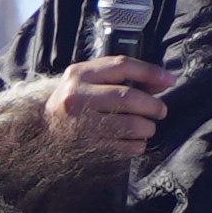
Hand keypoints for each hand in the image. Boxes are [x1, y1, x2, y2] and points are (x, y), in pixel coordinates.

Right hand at [44, 51, 175, 161]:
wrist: (41, 130)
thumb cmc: (74, 101)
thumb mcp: (90, 81)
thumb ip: (124, 78)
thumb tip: (163, 82)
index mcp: (79, 74)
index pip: (121, 66)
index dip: (150, 72)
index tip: (170, 81)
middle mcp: (77, 97)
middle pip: (128, 97)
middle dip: (152, 105)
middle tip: (160, 111)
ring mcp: (80, 124)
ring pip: (129, 124)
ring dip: (147, 127)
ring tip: (149, 127)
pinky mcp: (85, 146)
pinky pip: (123, 146)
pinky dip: (137, 145)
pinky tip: (137, 141)